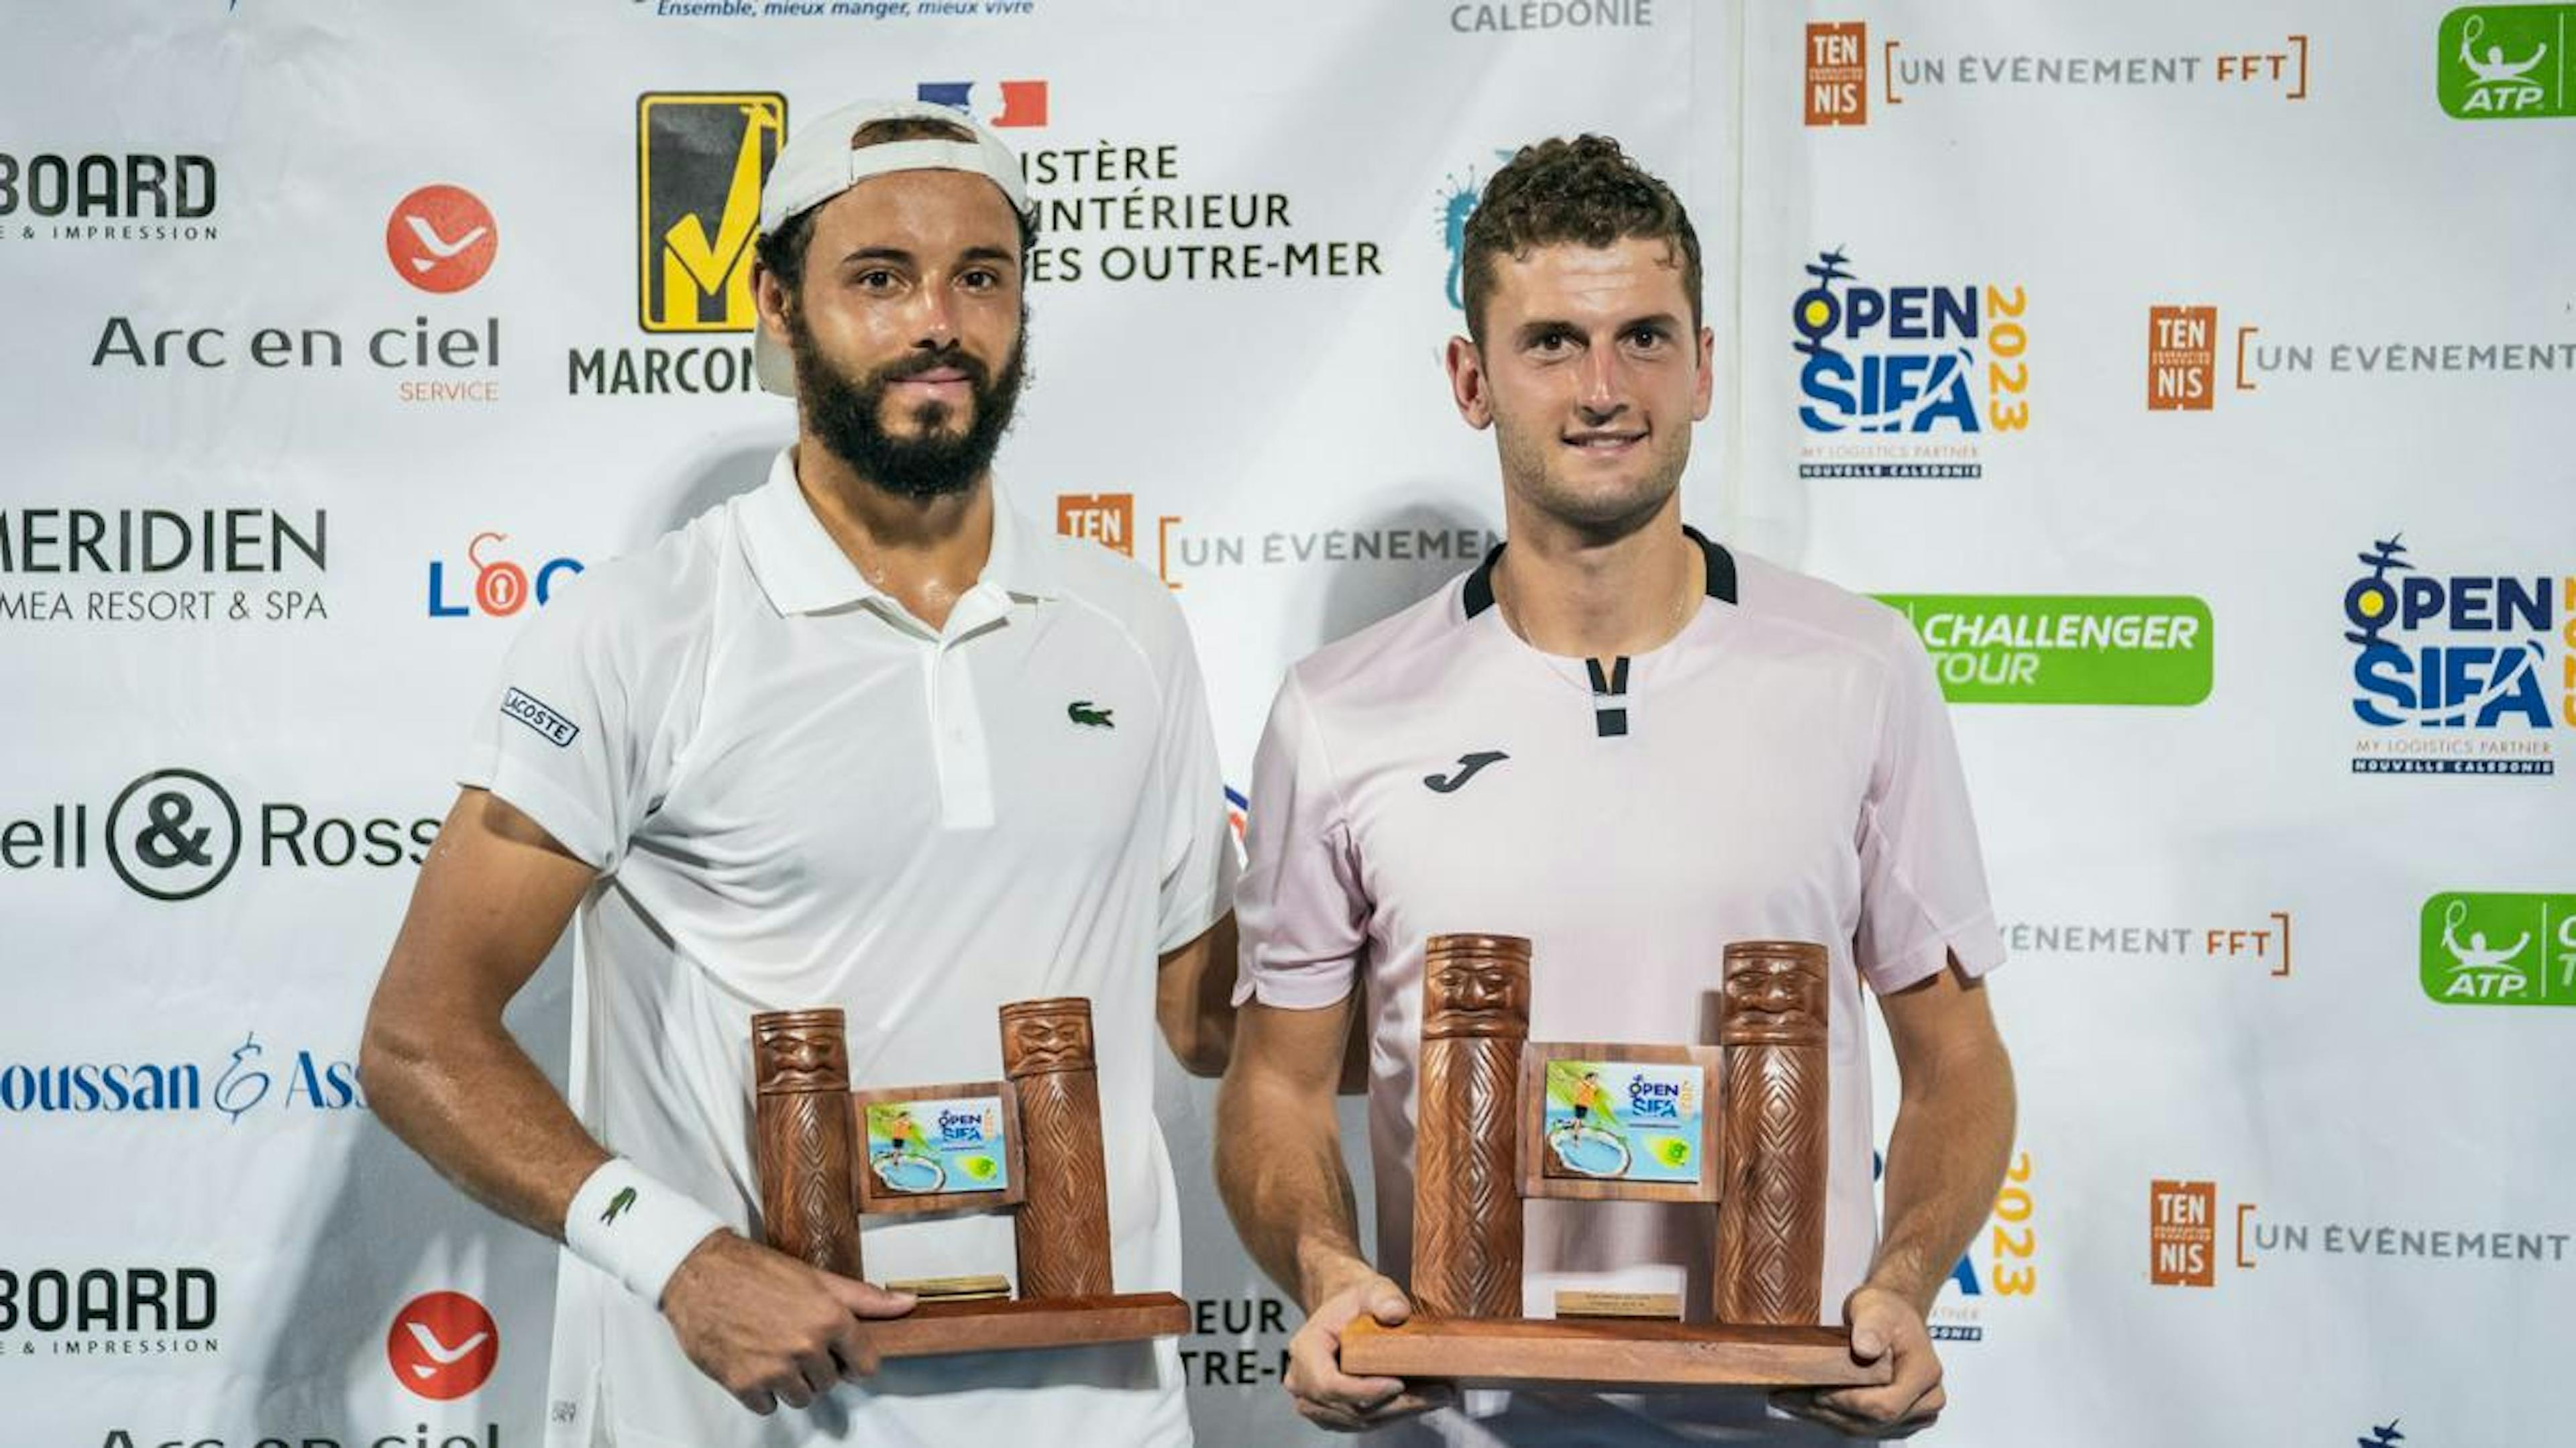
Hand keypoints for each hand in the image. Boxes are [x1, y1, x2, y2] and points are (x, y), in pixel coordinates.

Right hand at [659, 1231, 916, 1414]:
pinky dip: (762, 1391)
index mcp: (829, 1319)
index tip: (841, 1352)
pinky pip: (768, 1406)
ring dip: (792, 1381)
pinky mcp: (744, 1384)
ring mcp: (774, 1369)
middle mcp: (805, 1347)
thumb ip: (864, 1298)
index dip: (853, 1359)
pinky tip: (754, 1362)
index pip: (866, 1366)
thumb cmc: (755, 1270)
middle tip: (795, 1339)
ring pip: (802, 1397)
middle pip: (831, 1382)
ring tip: (774, 1349)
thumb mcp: (817, 1278)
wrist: (699, 1273)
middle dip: (818, 1366)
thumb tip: (908, 1303)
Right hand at [1284, 1267, 1451, 1432]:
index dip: (1363, 1391)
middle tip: (1439, 1393)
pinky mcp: (1332, 1413)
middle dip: (1396, 1405)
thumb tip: (1396, 1312)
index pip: (1329, 1384)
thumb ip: (1384, 1296)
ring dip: (1400, 1412)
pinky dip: (1393, 1415)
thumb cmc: (1355, 1302)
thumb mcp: (1372, 1289)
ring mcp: (1314, 1402)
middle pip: (1349, 1409)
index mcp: (1305, 1350)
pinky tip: (1421, 1400)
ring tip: (1438, 1396)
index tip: (1399, 1384)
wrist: (1344, 1313)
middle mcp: (1302, 1382)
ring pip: (1359, 1421)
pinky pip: (1362, 1422)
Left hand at [1772, 1285, 1944, 1437]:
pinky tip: (1808, 1404)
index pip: (1885, 1405)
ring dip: (1826, 1416)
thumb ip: (1873, 1326)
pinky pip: (1863, 1426)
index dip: (1847, 1402)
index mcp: (1924, 1373)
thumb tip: (1865, 1348)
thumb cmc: (1887, 1311)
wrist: (1893, 1318)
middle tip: (1791, 1396)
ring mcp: (1914, 1414)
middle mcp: (1926, 1399)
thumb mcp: (1877, 1307)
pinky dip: (1834, 1416)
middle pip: (1873, 1421)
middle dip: (1829, 1410)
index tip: (1816, 1390)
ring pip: (1865, 1428)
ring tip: (1792, 1400)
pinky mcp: (1898, 1420)